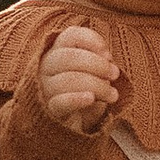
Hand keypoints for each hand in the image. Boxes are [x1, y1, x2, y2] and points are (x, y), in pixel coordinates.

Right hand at [35, 18, 124, 132]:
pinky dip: (77, 99)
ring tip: (112, 95)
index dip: (91, 40)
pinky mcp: (50, 110)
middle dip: (97, 64)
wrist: (76, 123)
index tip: (108, 55)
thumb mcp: (95, 73)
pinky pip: (60, 102)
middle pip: (68, 57)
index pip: (70, 36)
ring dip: (96, 85)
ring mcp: (45, 88)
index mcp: (58, 51)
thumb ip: (100, 62)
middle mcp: (47, 66)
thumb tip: (108, 60)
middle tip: (114, 74)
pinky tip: (91, 99)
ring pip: (67, 80)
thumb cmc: (86, 91)